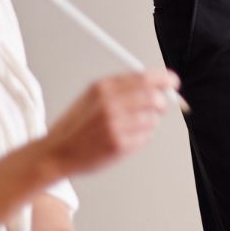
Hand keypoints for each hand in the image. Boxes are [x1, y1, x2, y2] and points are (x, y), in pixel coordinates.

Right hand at [41, 69, 178, 177]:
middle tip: (159, 107)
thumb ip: (121, 87)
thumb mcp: (92, 97)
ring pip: (152, 119)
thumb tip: (155, 83)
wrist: (56, 153)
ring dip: (148, 123)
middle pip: (154, 98)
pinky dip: (140, 139)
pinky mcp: (119, 145)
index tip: (173, 82)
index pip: (144, 78)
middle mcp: (109, 104)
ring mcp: (115, 125)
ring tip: (129, 128)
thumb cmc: (76, 126)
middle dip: (161, 103)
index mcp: (103, 88)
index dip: (164, 79)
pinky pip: (146, 138)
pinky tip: (123, 140)